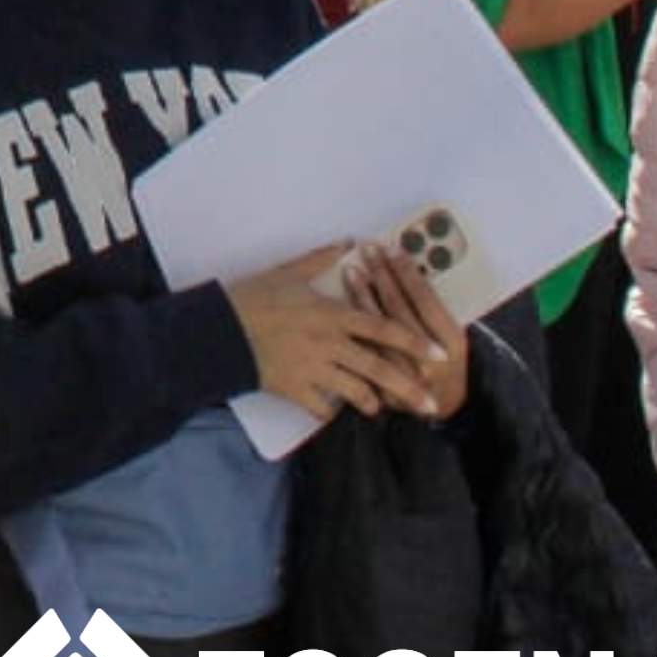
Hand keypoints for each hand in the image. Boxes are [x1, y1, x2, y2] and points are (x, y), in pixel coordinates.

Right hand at [225, 244, 448, 419]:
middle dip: (409, 389)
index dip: (413, 342)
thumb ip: (321, 258)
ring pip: (355, 391)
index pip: (383, 328)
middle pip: (379, 368)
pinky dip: (331, 412)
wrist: (217, 329)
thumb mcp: (287, 272)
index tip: (439, 355)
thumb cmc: (252, 296)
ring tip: (380, 409)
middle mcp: (328, 343)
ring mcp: (312, 368)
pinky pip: (321, 407)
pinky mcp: (294, 388)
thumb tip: (348, 242)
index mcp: (332, 313)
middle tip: (431, 405)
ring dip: (372, 402)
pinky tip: (335, 414)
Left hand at [334, 232, 467, 419]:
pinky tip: (341, 306)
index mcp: (452, 344)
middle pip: (399, 310)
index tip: (395, 250)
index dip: (408, 273)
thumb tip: (416, 268)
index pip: (426, 300)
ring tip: (352, 270)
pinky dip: (352, 328)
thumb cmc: (450, 364)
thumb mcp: (455, 336)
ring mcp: (404, 376)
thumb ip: (438, 308)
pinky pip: (363, 351)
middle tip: (370, 251)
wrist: (446, 408)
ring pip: (377, 331)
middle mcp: (429, 360)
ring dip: (363, 296)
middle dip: (383, 276)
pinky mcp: (383, 388)